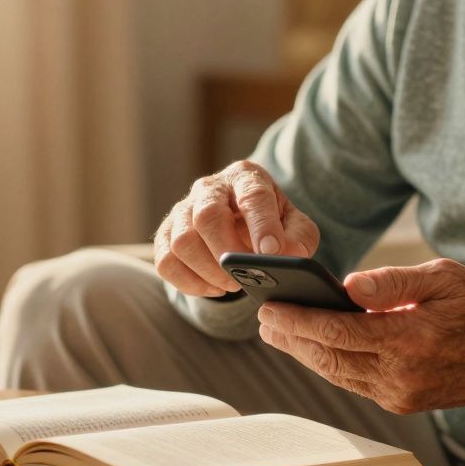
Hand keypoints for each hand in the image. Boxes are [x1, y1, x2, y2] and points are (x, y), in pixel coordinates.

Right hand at [154, 160, 319, 296]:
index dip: (262, 225)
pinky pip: (165, 262)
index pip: (253, 196)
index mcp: (246, 177)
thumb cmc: (271, 224)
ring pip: (182, 242)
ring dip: (209, 271)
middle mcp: (210, 188)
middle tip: (247, 276)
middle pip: (208, 216)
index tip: (271, 253)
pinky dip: (189, 282)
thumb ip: (298, 238)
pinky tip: (213, 288)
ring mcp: (183, 210)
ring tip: (233, 284)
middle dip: (228, 253)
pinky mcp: (166, 235)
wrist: (242, 225)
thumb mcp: (295, 226)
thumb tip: (285, 256)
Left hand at [257, 259, 464, 412]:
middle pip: (328, 357)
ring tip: (278, 332)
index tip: (268, 306)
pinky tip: (314, 347)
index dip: (297, 320)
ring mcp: (400, 394)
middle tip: (263, 319)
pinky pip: (354, 383)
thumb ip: (393, 282)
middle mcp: (400, 375)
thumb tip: (346, 285)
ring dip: (304, 353)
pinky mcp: (403, 402)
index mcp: (409, 340)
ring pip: (337, 374)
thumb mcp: (444, 278)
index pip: (336, 331)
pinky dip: (330, 364)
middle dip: (291, 338)